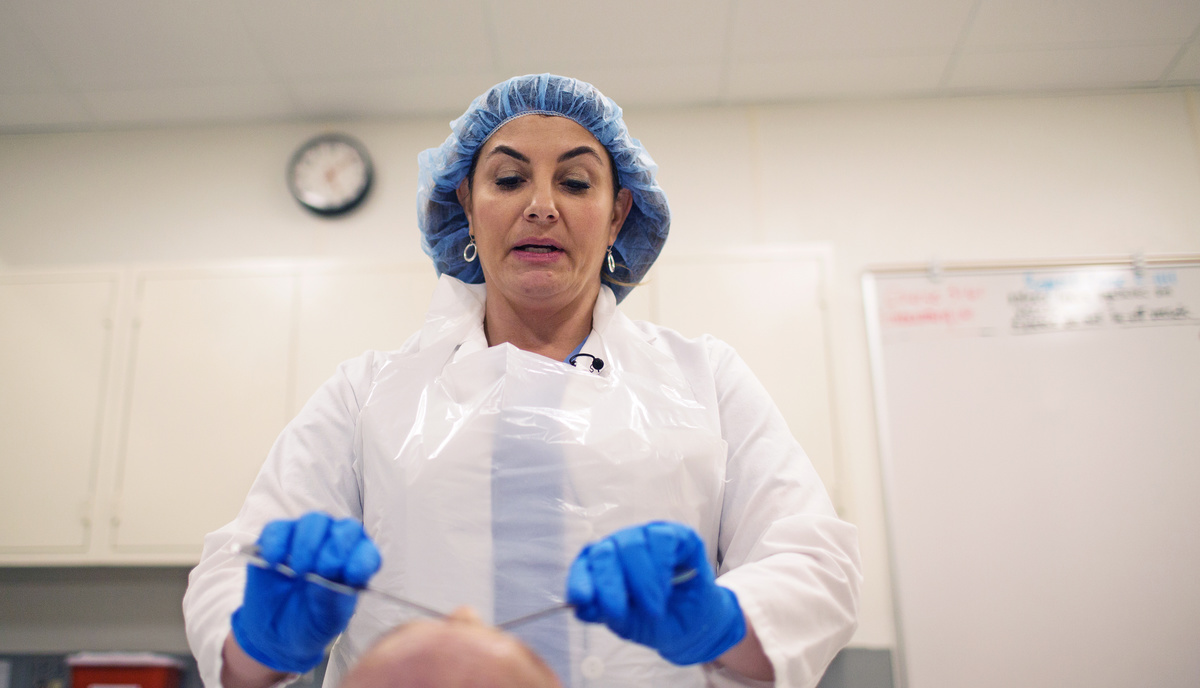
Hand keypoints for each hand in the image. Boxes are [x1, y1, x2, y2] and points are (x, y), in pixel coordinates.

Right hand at [230, 512, 380, 672]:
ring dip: (308, 544)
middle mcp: (335, 545)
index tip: (351, 576)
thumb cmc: (312, 622)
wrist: (276, 633)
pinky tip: (273, 562)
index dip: (362, 559)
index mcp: (356, 564)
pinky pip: (278, 528)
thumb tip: (327, 577)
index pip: (367, 551)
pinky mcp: (277, 539)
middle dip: (336, 547)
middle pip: (346, 527)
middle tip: (322, 570)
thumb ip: (333, 599)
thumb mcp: (328, 620)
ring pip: (314, 520)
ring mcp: (306, 538)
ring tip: (298, 572)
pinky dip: (276, 542)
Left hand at [566, 521, 745, 664]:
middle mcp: (620, 547)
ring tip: (654, 608)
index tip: (582, 599)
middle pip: (605, 552)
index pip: (583, 566)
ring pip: (633, 544)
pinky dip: (662, 566)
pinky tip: (668, 585)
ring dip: (642, 582)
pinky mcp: (675, 534)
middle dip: (610, 585)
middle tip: (619, 612)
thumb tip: (580, 607)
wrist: (695, 625)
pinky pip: (662, 538)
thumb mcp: (628, 624)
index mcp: (601, 568)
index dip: (580, 581)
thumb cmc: (656, 621)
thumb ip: (605, 613)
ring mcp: (646, 537)